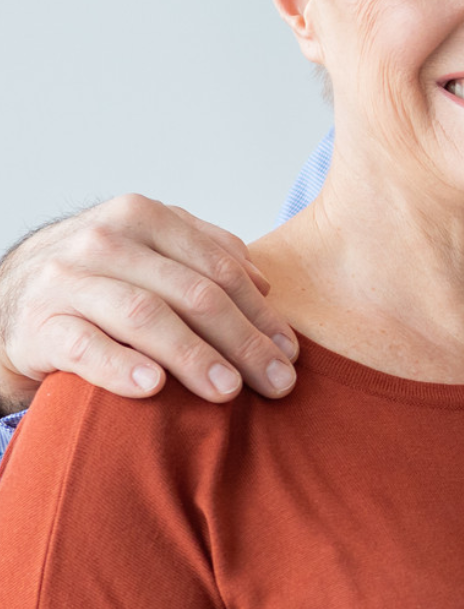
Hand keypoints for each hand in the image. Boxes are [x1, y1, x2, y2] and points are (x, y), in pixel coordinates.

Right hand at [0, 198, 297, 412]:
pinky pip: (84, 346)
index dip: (261, 314)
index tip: (290, 353)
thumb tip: (264, 284)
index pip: (219, 269)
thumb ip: (206, 256)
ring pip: (145, 316)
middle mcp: (103, 241)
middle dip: (242, 342)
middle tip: (276, 382)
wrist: (14, 299)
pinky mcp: (38, 324)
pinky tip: (154, 387)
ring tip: (229, 391)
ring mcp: (66, 280)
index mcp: (143, 217)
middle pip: (192, 294)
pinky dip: (121, 367)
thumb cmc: (101, 281)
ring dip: (194, 356)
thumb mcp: (152, 255)